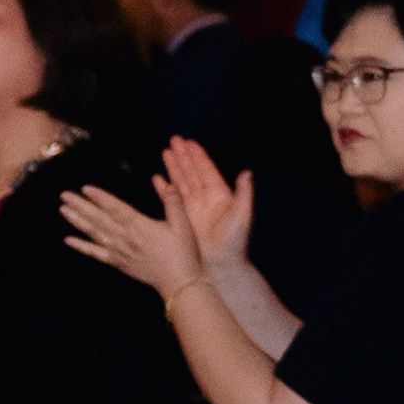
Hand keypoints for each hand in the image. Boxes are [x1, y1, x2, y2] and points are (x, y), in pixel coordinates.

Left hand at [62, 175, 200, 299]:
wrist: (179, 283)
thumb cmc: (183, 253)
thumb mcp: (183, 225)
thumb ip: (174, 203)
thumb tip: (169, 183)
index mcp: (140, 226)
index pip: (116, 208)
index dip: (100, 197)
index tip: (85, 188)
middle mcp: (126, 238)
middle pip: (99, 219)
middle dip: (81, 205)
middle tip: (64, 195)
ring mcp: (119, 252)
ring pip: (94, 234)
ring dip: (77, 221)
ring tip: (63, 210)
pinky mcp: (118, 263)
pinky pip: (96, 254)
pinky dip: (81, 247)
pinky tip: (68, 240)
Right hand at [162, 138, 250, 264]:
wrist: (220, 263)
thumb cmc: (234, 241)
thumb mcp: (242, 214)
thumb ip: (244, 193)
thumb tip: (246, 172)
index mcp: (219, 194)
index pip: (206, 169)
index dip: (197, 156)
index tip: (189, 142)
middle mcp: (204, 197)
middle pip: (191, 171)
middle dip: (183, 156)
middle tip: (173, 140)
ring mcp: (192, 207)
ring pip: (181, 181)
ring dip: (173, 167)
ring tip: (165, 152)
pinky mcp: (182, 217)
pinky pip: (170, 199)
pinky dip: (163, 188)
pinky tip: (157, 178)